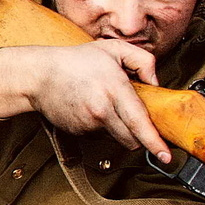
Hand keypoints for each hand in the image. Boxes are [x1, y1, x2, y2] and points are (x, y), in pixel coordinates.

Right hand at [0, 40, 170, 162]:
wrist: (39, 75)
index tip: (165, 155)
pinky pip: (98, 135)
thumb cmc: (75, 61)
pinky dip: (99, 125)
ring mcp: (88, 122)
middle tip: (133, 118)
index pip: (139, 122)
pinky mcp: (78, 131)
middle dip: (138, 135)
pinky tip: (89, 107)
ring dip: (117, 127)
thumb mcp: (113, 48)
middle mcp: (101, 109)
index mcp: (114, 89)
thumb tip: (155, 82)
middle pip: (131, 138)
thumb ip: (143, 60)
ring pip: (115, 136)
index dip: (155, 142)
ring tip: (103, 103)